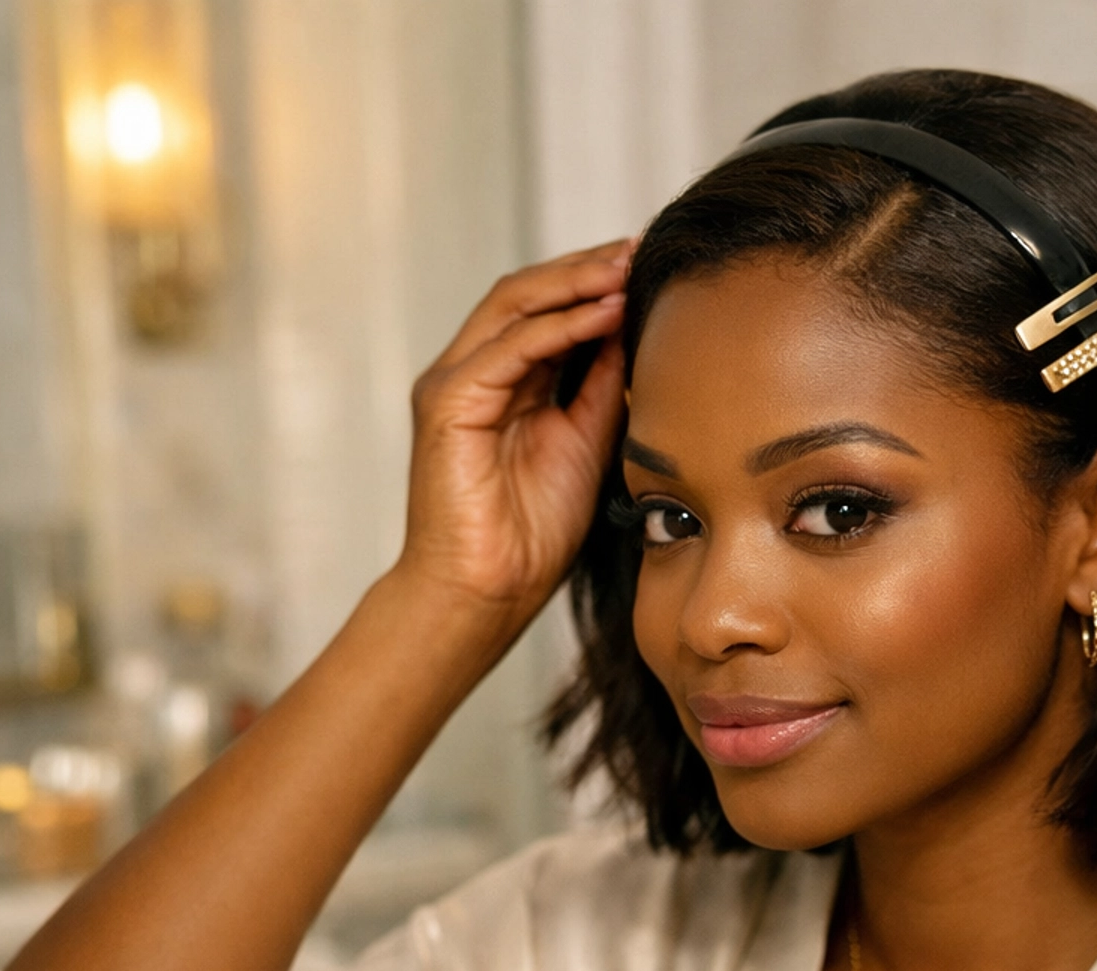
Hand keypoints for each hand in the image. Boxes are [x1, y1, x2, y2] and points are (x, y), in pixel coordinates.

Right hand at [394, 241, 630, 634]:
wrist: (485, 595)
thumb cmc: (530, 538)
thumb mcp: (585, 446)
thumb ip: (600, 389)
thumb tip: (633, 333)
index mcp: (501, 383)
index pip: (545, 310)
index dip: (595, 285)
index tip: (649, 268)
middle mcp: (471, 373)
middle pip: (527, 293)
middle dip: (587, 268)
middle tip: (642, 249)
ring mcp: (453, 384)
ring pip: (515, 307)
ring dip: (576, 283)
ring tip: (628, 268)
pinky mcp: (447, 403)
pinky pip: (509, 349)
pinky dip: (558, 326)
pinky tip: (604, 313)